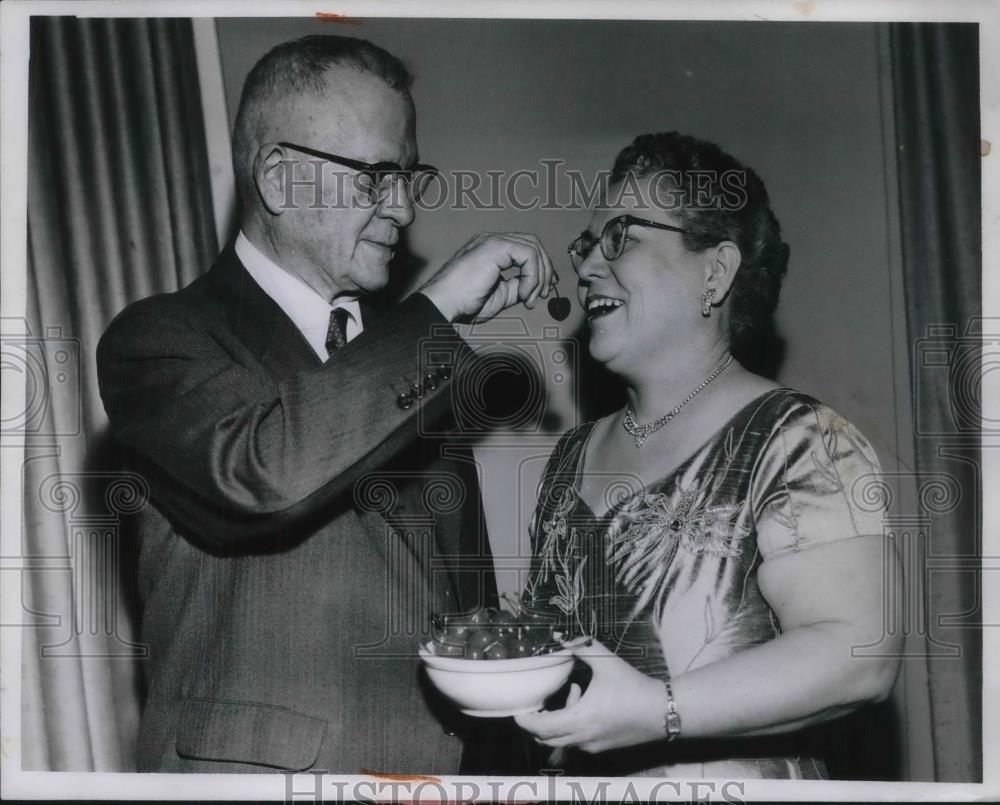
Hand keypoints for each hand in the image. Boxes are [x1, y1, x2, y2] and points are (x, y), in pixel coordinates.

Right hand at [419, 233, 555, 322]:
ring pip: (533, 248)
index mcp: (492, 250)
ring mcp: (493, 240)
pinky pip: (528, 255)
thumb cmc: (464, 301)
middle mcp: (493, 240)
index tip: (542, 291)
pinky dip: (531, 276)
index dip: (540, 268)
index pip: (525, 249)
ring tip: (528, 298)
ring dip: (538, 277)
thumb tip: (533, 286)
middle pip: (533, 244)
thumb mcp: (500, 295)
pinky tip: (522, 293)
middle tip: (542, 295)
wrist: (445, 302)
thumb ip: (516, 286)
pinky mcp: (495, 246)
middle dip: (544, 270)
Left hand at [514, 639, 668, 753]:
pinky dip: (572, 725)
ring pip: (562, 740)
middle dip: (537, 722)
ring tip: (573, 692)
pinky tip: (586, 703)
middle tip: (537, 703)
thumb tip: (563, 638)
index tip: (517, 710)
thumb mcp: (607, 663)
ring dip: (558, 721)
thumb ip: (582, 647)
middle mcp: (583, 738)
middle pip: (546, 739)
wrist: (663, 712)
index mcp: (580, 719)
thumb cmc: (634, 687)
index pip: (540, 728)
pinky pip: (577, 741)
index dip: (524, 721)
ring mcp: (593, 747)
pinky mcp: (603, 748)